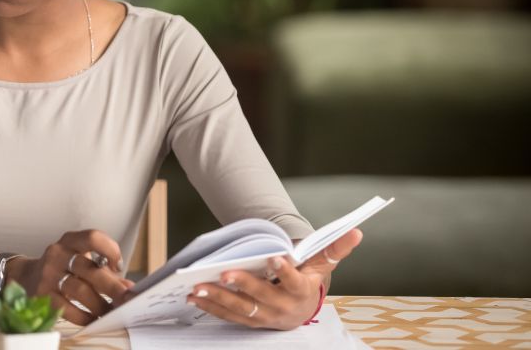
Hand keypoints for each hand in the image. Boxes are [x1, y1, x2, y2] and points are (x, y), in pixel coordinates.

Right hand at [8, 229, 135, 325]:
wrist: (26, 276)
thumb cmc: (62, 267)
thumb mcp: (79, 260)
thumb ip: (104, 270)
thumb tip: (128, 287)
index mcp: (70, 241)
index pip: (92, 237)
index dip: (110, 250)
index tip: (118, 266)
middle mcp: (57, 254)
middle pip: (89, 268)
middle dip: (112, 286)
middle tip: (126, 298)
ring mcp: (48, 274)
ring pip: (79, 290)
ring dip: (99, 304)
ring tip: (111, 312)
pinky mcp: (42, 295)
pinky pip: (67, 308)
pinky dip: (84, 316)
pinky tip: (93, 318)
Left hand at [186, 228, 362, 329]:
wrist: (301, 310)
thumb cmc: (308, 280)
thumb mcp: (322, 265)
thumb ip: (335, 248)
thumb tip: (356, 230)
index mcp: (302, 291)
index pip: (294, 281)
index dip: (285, 270)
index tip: (275, 257)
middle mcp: (283, 308)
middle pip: (261, 297)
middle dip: (242, 285)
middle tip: (224, 273)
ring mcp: (264, 317)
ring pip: (240, 309)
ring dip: (218, 299)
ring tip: (199, 287)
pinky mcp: (249, 321)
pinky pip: (228, 316)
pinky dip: (211, 307)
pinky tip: (194, 296)